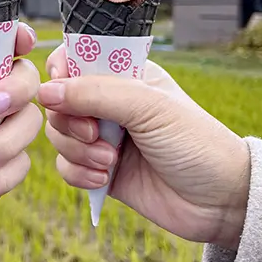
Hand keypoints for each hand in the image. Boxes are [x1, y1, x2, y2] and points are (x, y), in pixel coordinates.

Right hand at [39, 52, 251, 250]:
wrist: (217, 201)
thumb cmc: (195, 144)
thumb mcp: (148, 107)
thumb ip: (95, 93)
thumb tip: (44, 90)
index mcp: (126, 76)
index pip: (75, 60)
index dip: (61, 74)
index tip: (63, 91)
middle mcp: (111, 105)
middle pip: (59, 103)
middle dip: (71, 122)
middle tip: (96, 135)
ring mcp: (104, 139)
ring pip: (59, 138)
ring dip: (77, 152)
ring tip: (110, 162)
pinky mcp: (100, 172)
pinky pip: (66, 168)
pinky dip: (79, 175)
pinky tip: (105, 180)